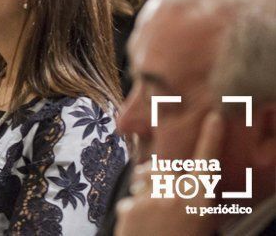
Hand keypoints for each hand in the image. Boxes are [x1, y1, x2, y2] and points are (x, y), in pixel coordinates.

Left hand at [114, 111, 224, 235]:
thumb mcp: (198, 224)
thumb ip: (192, 202)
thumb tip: (185, 188)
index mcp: (198, 200)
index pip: (206, 163)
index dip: (210, 139)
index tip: (213, 117)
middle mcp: (175, 195)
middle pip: (162, 168)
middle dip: (156, 173)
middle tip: (156, 191)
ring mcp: (151, 200)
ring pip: (142, 183)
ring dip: (143, 193)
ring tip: (149, 217)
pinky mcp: (130, 208)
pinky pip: (129, 202)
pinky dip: (131, 213)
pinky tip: (138, 230)